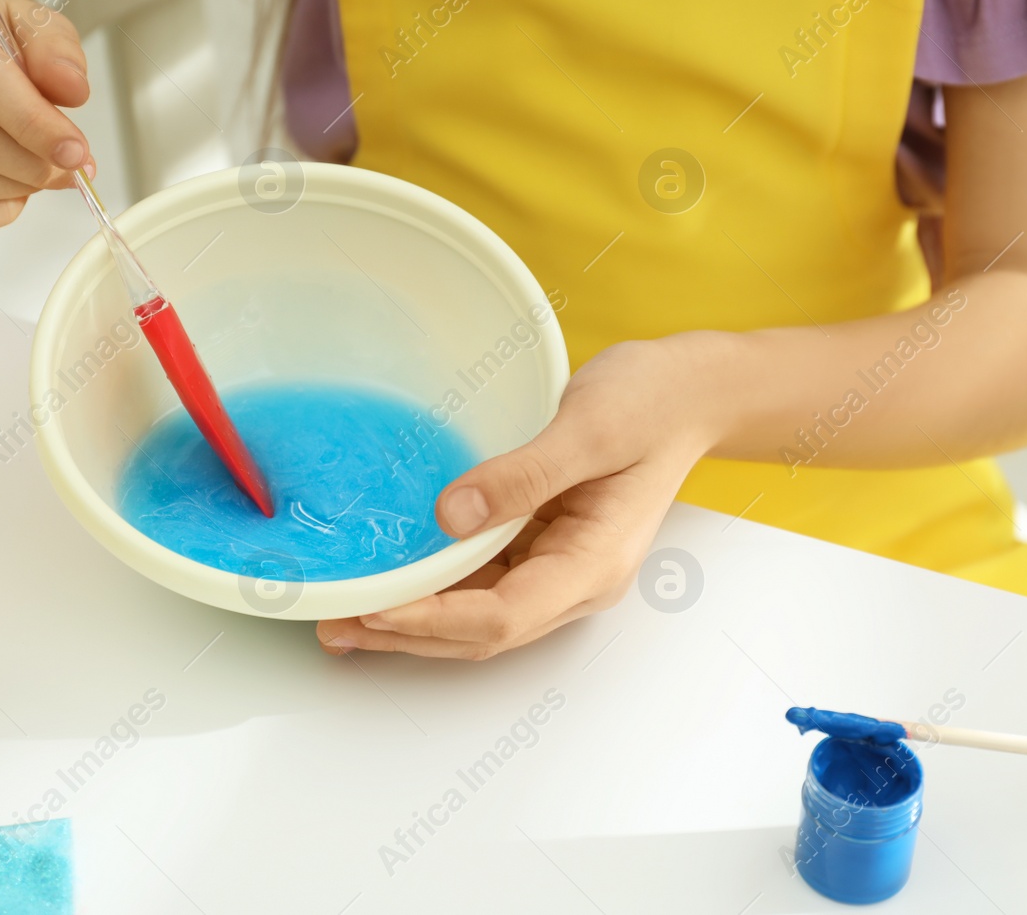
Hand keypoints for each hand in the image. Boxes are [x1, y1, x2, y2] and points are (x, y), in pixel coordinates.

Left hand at [316, 337, 715, 659]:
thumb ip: (524, 474)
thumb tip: (449, 516)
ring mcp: (556, 564)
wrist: (692, 390)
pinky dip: (432, 585)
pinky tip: (392, 579)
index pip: (501, 616)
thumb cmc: (654, 403)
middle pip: (480, 632)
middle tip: (334, 626)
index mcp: (592, 564)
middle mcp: (573, 580)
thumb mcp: (590, 428)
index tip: (375, 607)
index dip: (432, 620)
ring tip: (344, 616)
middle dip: (406, 635)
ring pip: (475, 612)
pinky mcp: (541, 542)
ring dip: (412, 619)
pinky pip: (480, 578)